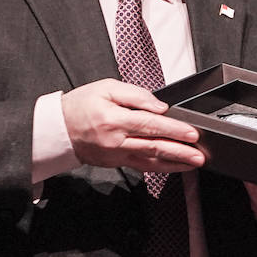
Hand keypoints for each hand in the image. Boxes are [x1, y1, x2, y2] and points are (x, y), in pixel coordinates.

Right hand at [60, 78, 203, 171]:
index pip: (150, 125)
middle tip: (199, 155)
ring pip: (150, 161)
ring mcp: (116, 155)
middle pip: (153, 146)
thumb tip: (159, 106)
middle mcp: (116, 140)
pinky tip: (174, 166)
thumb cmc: (80, 106)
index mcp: (114, 118)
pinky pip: (142, 167)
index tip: (191, 133)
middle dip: (180, 151)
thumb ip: (136, 95)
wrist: (57, 129)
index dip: (173, 129)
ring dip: (174, 163)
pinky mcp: (116, 162)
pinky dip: (160, 168)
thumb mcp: (106, 88)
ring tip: (193, 164)